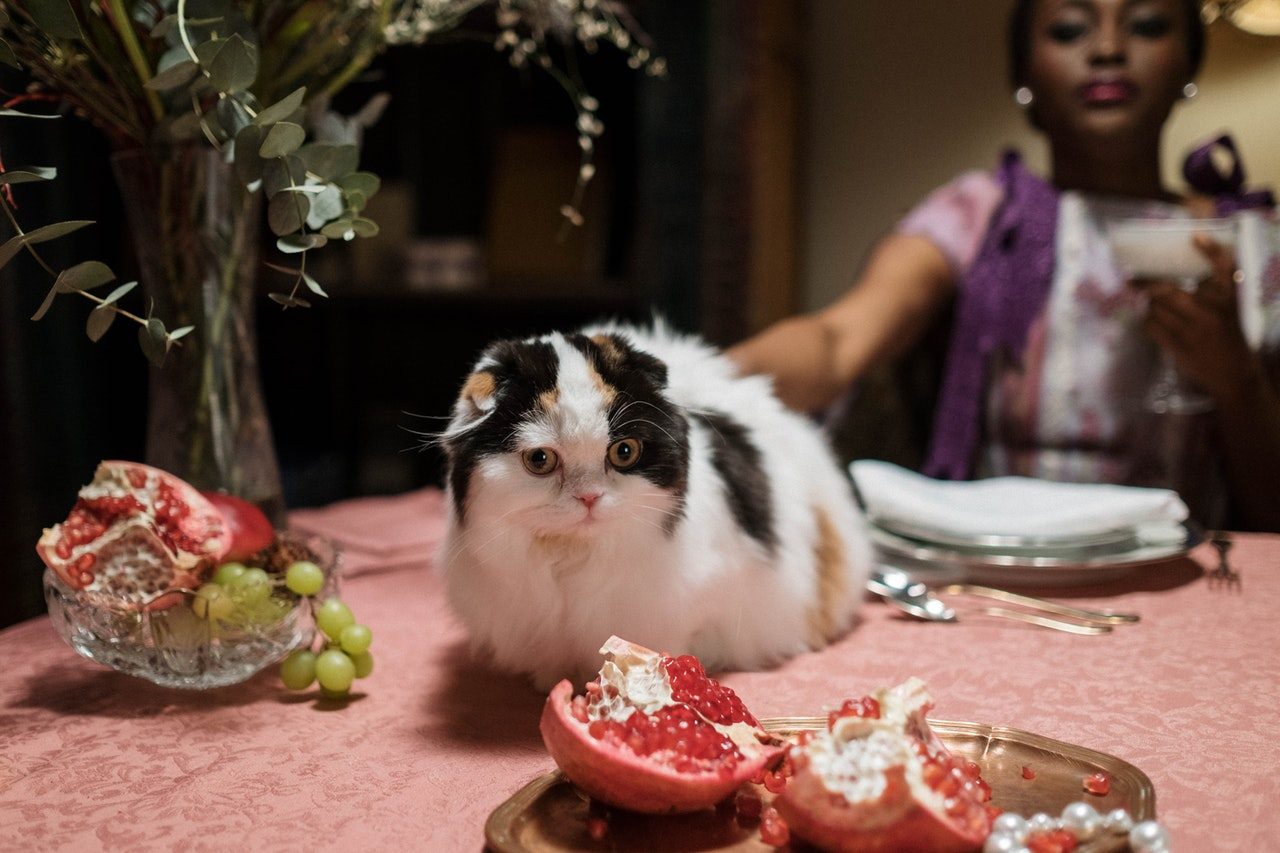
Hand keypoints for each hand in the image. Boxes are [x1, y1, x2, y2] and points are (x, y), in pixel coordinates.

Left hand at [1136, 233, 1259, 402]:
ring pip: (1156, 309)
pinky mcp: (1179, 348)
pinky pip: (1151, 327)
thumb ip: (1211, 288)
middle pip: (1169, 291)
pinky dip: (1147, 320)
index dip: (1212, 251)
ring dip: (1147, 304)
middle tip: (1132, 277)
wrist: (1233, 373)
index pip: (1225, 269)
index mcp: (1227, 299)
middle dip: (1146, 283)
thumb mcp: (1227, 308)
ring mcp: (1194, 332)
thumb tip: (1177, 269)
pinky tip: (1152, 319)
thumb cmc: (1226, 333)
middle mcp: (1212, 313)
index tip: (1196, 236)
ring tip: (1148, 303)